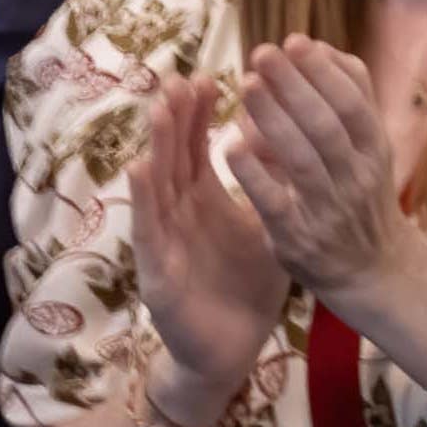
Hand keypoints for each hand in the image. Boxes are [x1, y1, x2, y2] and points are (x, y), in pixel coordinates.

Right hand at [123, 75, 288, 407]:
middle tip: (180, 77)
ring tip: (157, 106)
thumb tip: (286, 141)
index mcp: (202, 202)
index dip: (199, 114)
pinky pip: (148, 231)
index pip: (197, 148)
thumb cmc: (245, 288)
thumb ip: (272, 189)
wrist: (231, 349)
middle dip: (176, 117)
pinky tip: (140, 168)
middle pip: (173, 156)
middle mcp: (178, 214)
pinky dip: (143, 200)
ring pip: (156, 184)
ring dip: (156, 145)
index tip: (210, 76)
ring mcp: (163, 240)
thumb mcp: (266, 230)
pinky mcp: (156, 272)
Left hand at [222, 38, 423, 291]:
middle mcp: (357, 178)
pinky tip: (232, 144)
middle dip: (295, 85)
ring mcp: (328, 209)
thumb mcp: (370, 147)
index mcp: (375, 151)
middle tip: (262, 53)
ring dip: (273, 118)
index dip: (325, 71)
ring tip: (246, 84)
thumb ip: (351, 99)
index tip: (295, 41)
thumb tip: (319, 48)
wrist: (374, 272)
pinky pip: (274, 202)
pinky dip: (254, 172)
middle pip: (327, 125)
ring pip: (302, 159)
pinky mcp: (298, 238)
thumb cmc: (361, 197)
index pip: (355, 103)